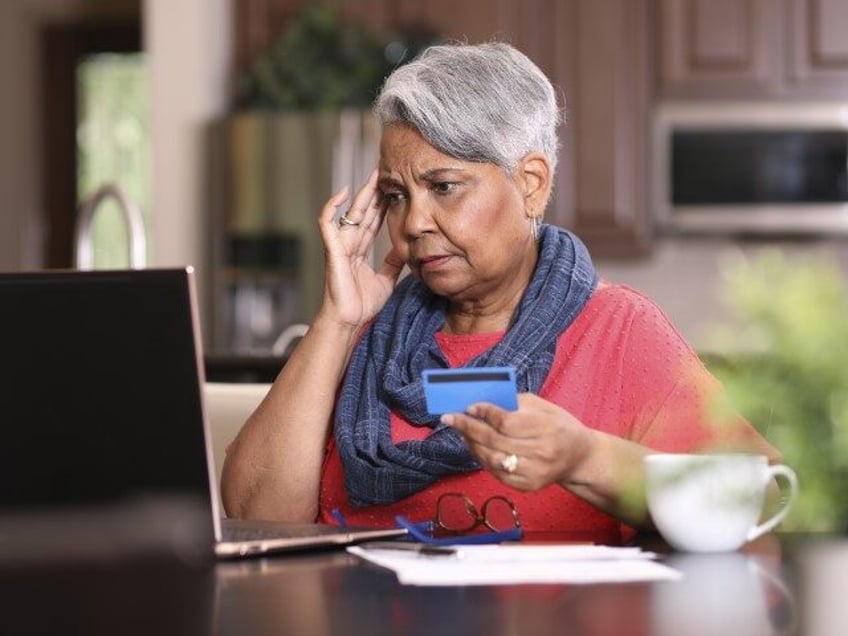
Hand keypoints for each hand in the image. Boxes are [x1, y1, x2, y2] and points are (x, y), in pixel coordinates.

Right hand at [317, 169, 404, 327]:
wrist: (349, 319)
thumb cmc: (361, 304)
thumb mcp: (386, 280)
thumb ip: (393, 264)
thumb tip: (405, 250)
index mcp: (361, 250)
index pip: (374, 221)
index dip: (383, 204)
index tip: (395, 188)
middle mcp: (350, 243)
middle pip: (365, 212)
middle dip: (375, 192)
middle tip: (387, 172)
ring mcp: (340, 245)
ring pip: (351, 212)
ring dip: (362, 194)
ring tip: (374, 175)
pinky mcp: (332, 249)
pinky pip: (327, 223)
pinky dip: (332, 207)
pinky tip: (343, 193)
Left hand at [442, 393, 595, 490]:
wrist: (580, 458)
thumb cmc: (559, 425)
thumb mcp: (544, 406)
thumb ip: (514, 403)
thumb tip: (481, 401)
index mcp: (547, 428)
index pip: (507, 423)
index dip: (485, 413)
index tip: (469, 406)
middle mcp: (542, 453)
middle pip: (495, 441)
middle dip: (468, 427)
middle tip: (449, 418)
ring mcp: (535, 473)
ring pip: (492, 459)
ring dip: (471, 444)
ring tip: (461, 432)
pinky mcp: (529, 486)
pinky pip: (497, 474)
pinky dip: (482, 459)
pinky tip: (475, 447)